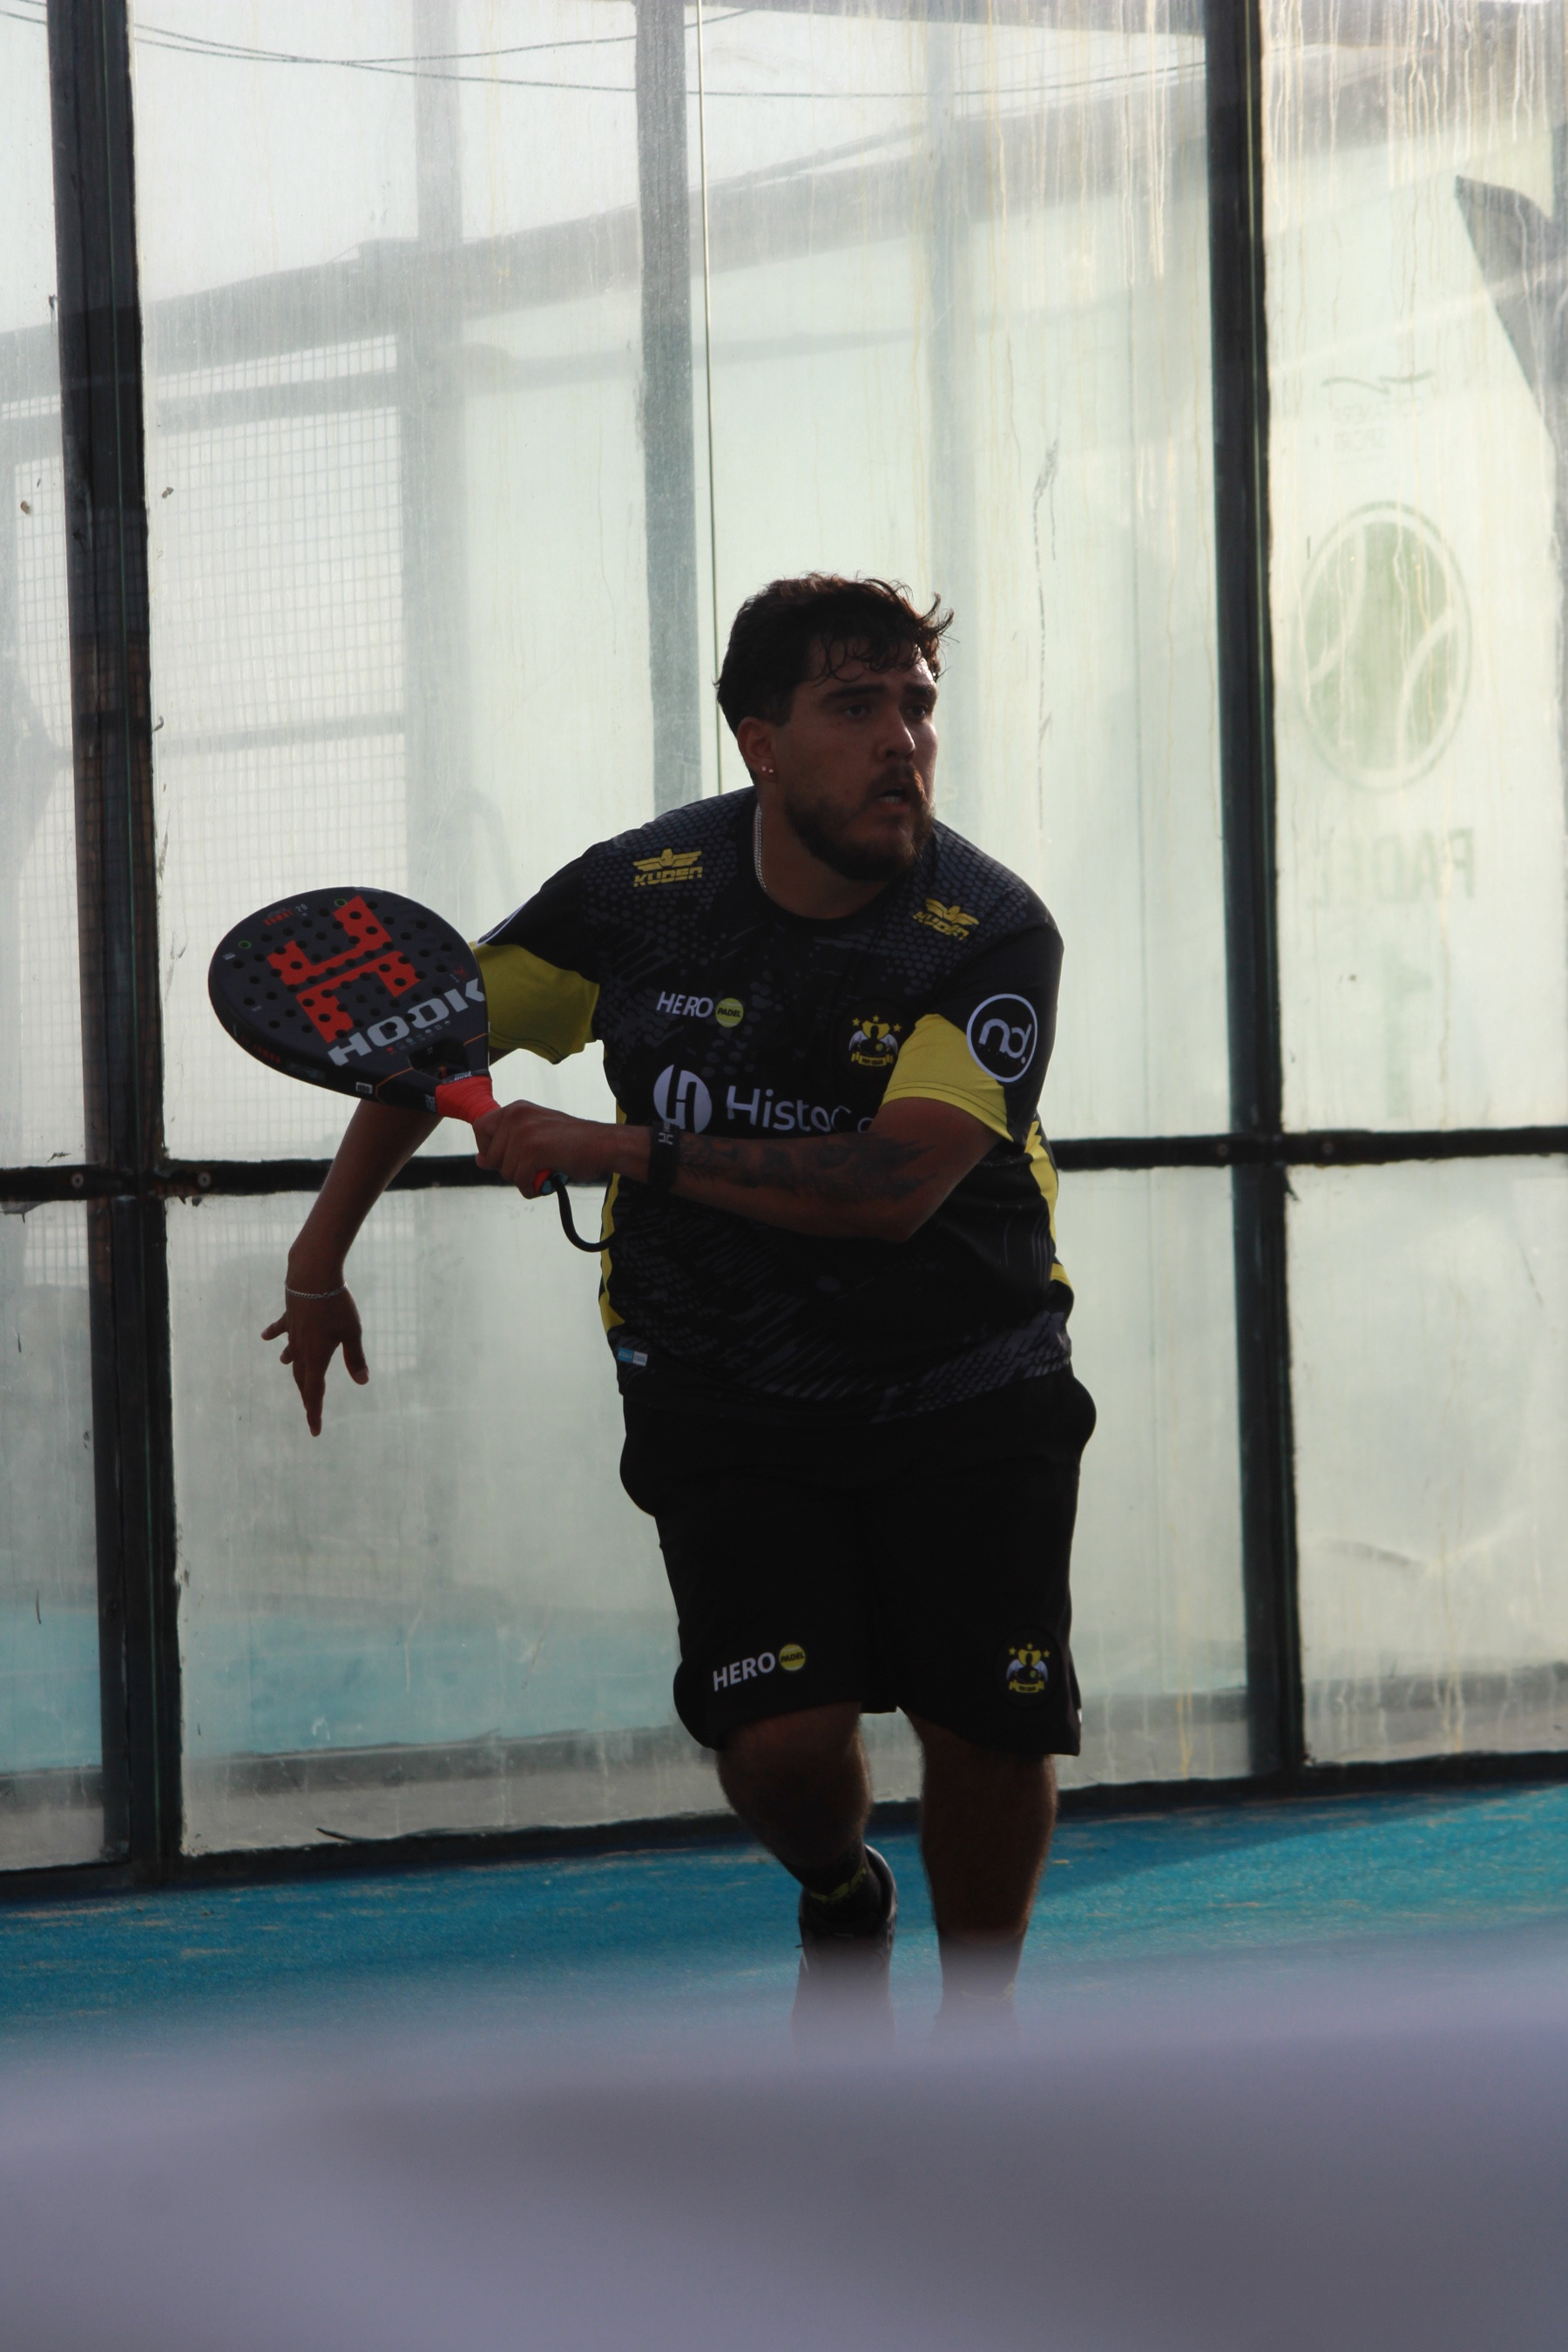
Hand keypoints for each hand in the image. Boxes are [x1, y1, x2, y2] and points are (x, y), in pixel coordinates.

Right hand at [261, 1284, 366, 1436]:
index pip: (315, 1392)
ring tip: (285, 1367)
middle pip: (302, 1377)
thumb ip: (355, 1358)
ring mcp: (293, 1332)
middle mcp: (301, 1349)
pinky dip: (275, 1334)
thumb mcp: (352, 1333)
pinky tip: (267, 1338)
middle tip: (309, 1408)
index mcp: (316, 1358)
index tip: (315, 1431)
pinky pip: (281, 1328)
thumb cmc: (336, 1305)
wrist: (312, 1276)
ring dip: (291, 1362)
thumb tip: (363, 1381)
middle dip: (306, 1394)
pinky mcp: (289, 1315)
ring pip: (291, 1353)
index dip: (315, 1413)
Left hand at [472, 1099, 618, 1194]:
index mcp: (516, 1108)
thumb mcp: (536, 1135)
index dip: (489, 1149)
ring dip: (525, 1180)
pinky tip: (546, 1182)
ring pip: (506, 1172)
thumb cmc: (574, 1143)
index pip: (480, 1128)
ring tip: (545, 1172)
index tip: (509, 1157)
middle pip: (491, 1156)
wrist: (605, 1145)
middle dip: (511, 1169)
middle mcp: (516, 1115)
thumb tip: (479, 1160)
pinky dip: (532, 1188)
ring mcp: (524, 1132)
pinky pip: (520, 1180)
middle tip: (536, 1166)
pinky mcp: (533, 1150)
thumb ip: (508, 1144)